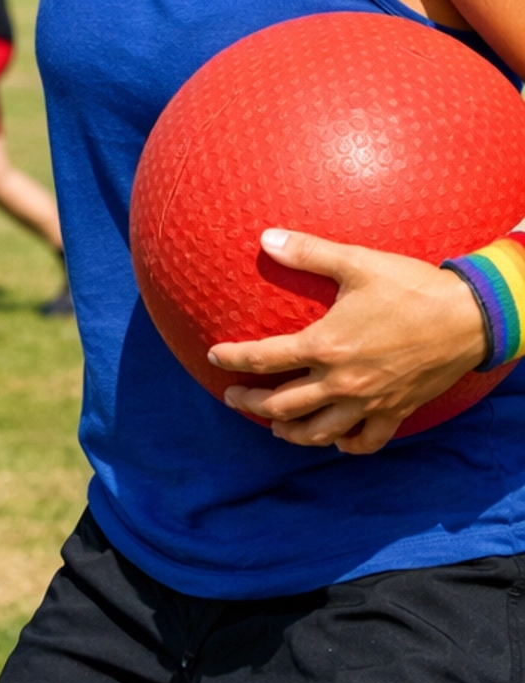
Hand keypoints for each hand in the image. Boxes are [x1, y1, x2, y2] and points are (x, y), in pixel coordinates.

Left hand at [208, 227, 490, 453]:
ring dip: (290, 431)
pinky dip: (345, 445)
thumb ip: (308, 252)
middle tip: (233, 398)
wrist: (468, 318)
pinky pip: (366, 442)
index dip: (234, 359)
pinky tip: (335, 440)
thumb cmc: (410, 287)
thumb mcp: (356, 262)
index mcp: (326, 346)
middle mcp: (342, 382)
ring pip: (319, 432)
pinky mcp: (395, 412)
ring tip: (273, 425)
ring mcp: (369, 403)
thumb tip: (266, 237)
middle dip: (251, 404)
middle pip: (282, 405)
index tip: (215, 358)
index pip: (265, 358)